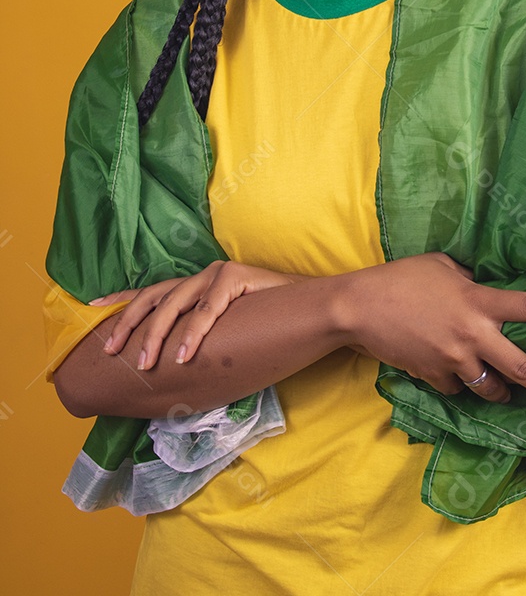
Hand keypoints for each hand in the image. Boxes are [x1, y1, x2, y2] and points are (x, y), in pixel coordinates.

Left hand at [94, 261, 301, 369]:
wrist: (313, 308)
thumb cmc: (271, 327)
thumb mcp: (226, 336)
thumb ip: (202, 342)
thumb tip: (174, 371)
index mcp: (195, 287)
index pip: (150, 293)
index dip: (120, 301)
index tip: (90, 308)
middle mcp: (201, 276)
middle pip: (154, 297)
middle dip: (129, 325)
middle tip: (112, 352)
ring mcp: (217, 274)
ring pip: (175, 303)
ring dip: (157, 335)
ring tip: (147, 363)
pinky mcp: (236, 277)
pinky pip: (207, 310)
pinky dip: (193, 333)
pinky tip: (183, 354)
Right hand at [338, 252, 525, 404]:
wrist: (359, 308)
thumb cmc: (401, 278)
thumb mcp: (441, 266)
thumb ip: (468, 280)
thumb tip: (483, 287)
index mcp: (477, 301)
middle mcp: (472, 334)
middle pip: (522, 367)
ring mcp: (453, 360)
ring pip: (491, 388)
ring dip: (503, 392)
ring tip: (509, 392)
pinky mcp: (434, 376)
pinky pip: (456, 388)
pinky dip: (460, 385)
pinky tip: (456, 376)